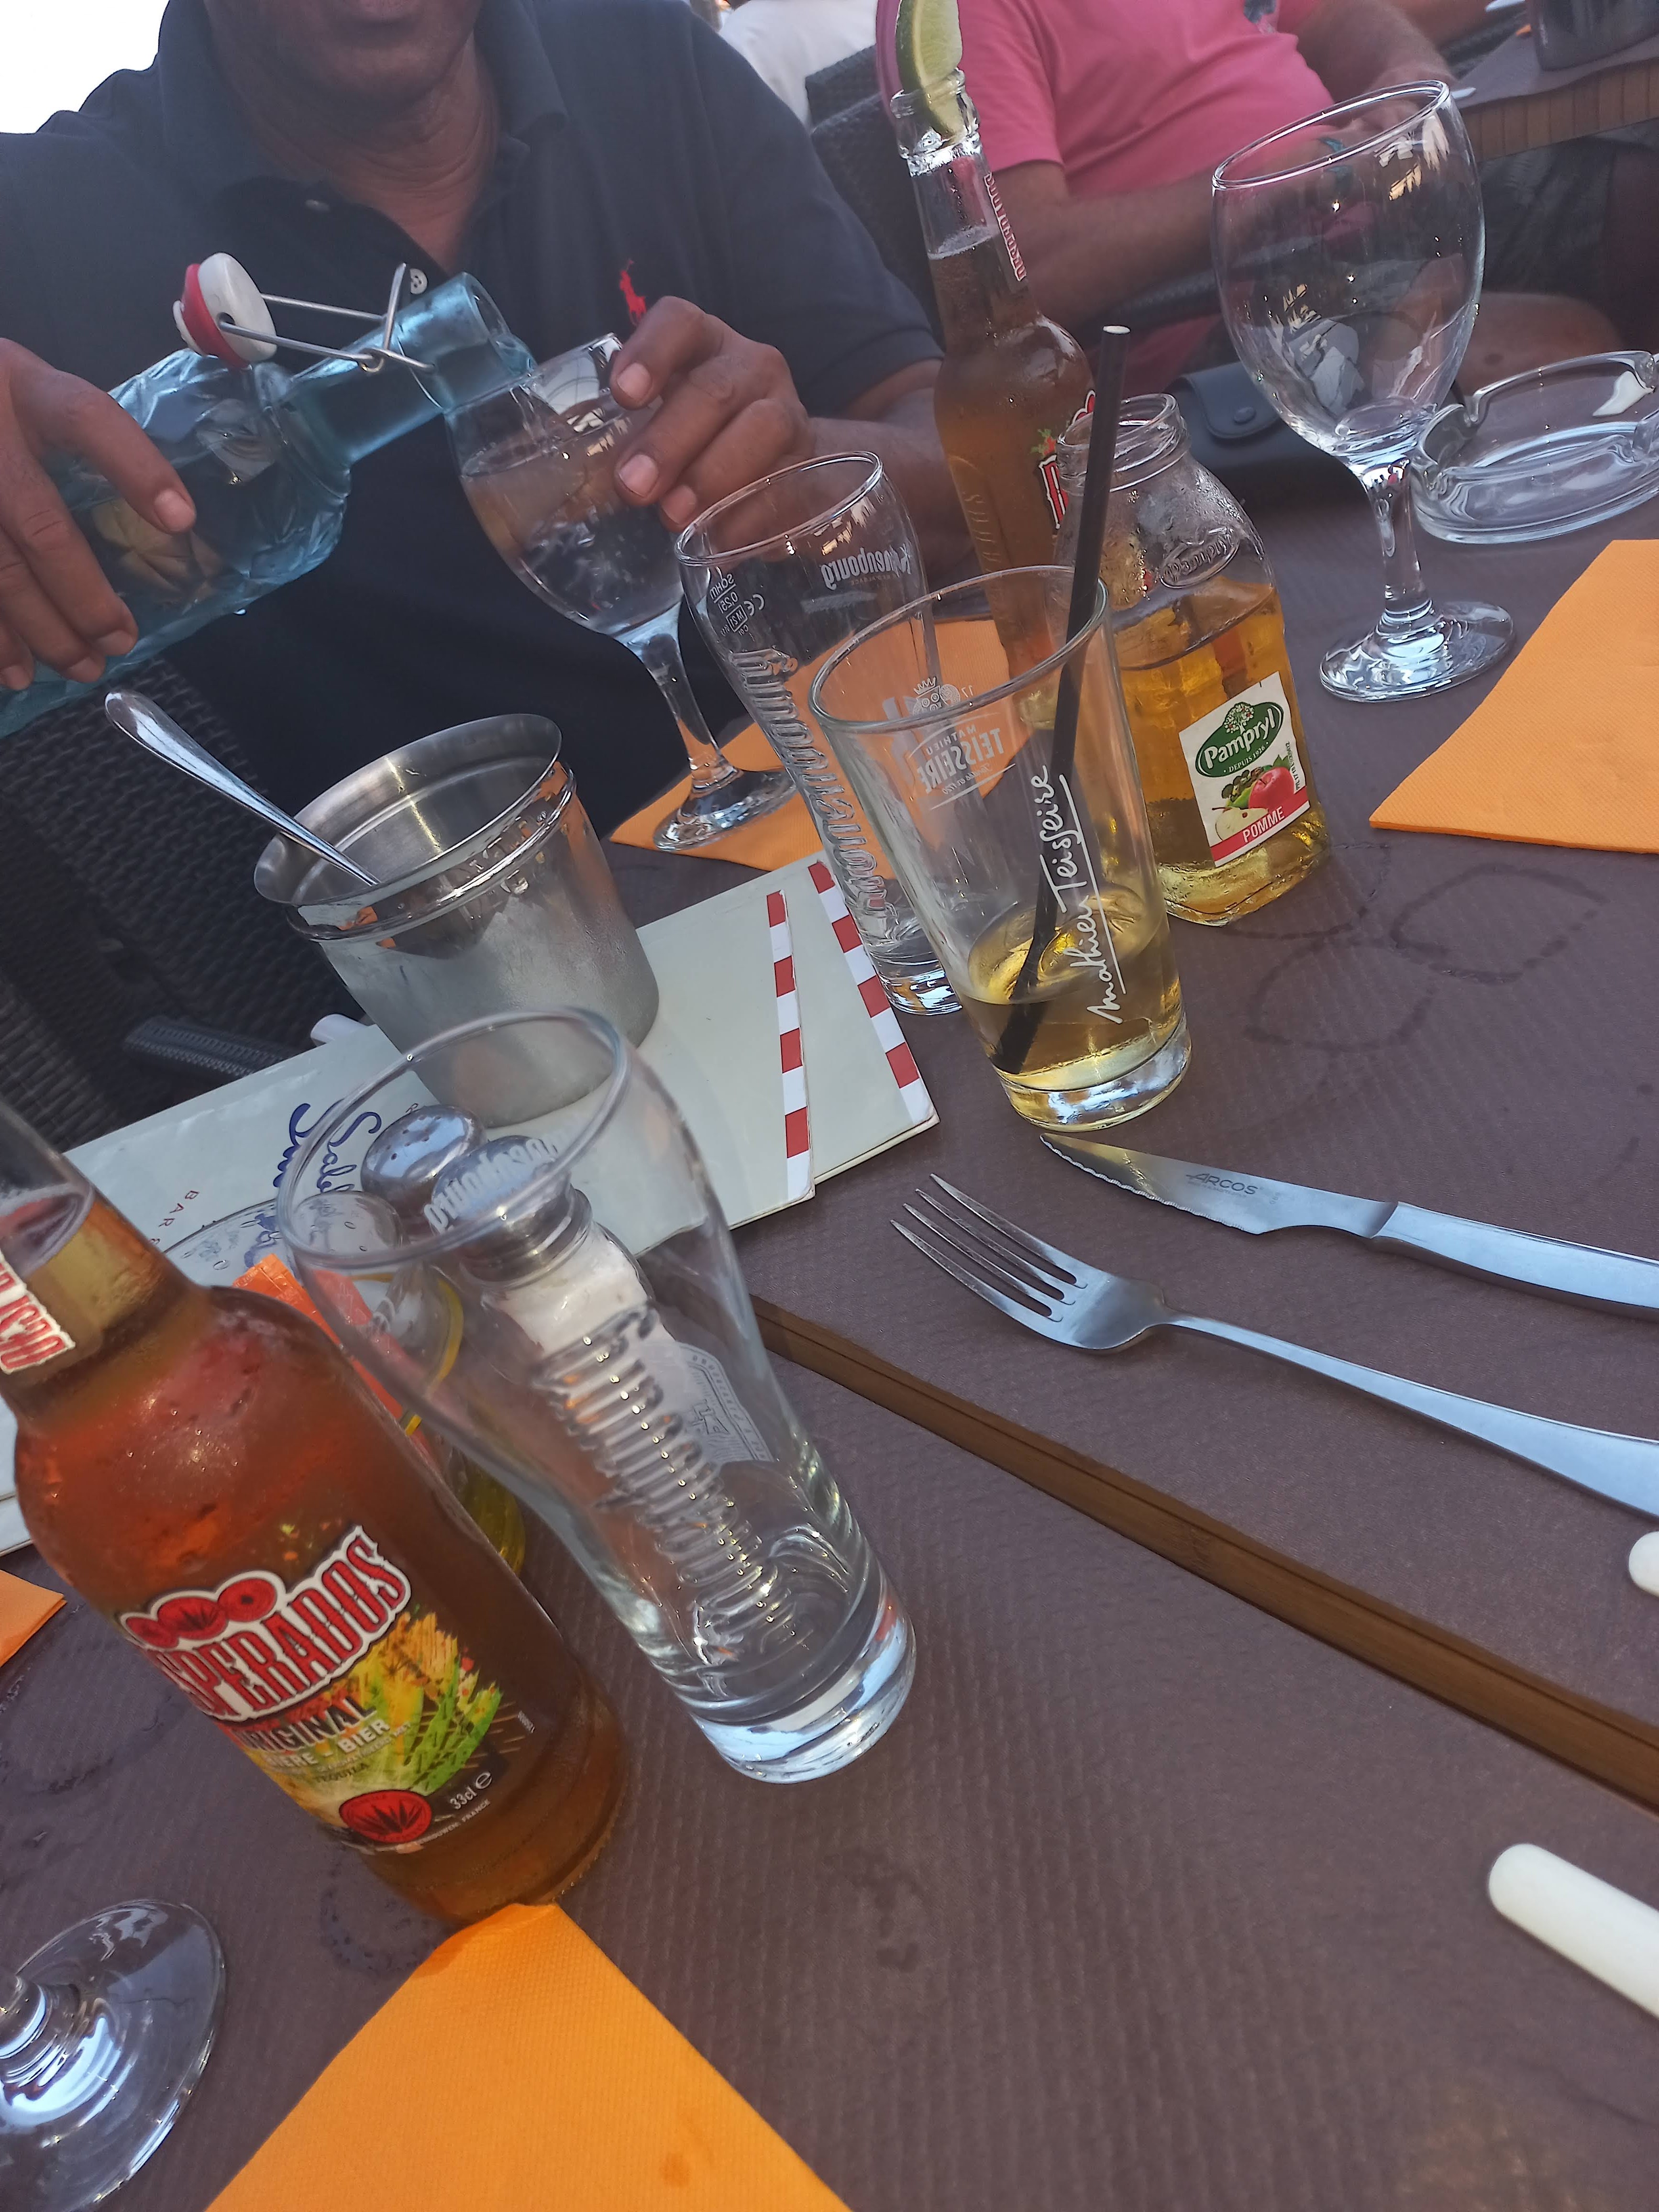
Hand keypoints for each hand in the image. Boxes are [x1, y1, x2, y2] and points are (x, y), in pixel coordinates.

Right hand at [0, 340, 195, 690]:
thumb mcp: (34, 392)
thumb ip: (85, 444)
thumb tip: (171, 528)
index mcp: (26, 390)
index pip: (86, 420)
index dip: (135, 470)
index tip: (180, 520)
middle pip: (40, 524)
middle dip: (84, 595)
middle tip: (120, 640)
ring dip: (41, 630)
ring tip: (82, 668)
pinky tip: (14, 671)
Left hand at [608, 299, 812, 532]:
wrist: (783, 466)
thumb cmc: (700, 439)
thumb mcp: (658, 425)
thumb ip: (622, 441)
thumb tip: (571, 494)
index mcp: (704, 344)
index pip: (680, 324)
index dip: (651, 353)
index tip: (623, 395)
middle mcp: (751, 366)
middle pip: (714, 389)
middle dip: (669, 440)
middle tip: (633, 487)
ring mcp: (788, 411)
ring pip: (762, 429)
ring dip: (712, 476)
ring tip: (674, 518)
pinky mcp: (811, 464)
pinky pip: (785, 486)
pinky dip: (747, 519)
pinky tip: (715, 544)